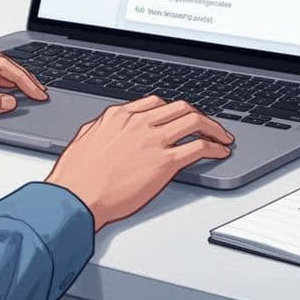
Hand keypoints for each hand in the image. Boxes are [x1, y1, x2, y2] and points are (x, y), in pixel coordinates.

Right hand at [45, 95, 233, 230]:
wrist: (76, 196)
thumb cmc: (76, 176)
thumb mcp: (86, 139)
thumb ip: (103, 129)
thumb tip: (110, 127)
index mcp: (119, 116)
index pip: (156, 103)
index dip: (175, 110)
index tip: (182, 117)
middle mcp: (139, 123)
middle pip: (180, 107)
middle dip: (199, 115)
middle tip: (208, 125)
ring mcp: (153, 141)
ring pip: (194, 121)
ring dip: (214, 128)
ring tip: (222, 137)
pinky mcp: (165, 163)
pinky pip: (198, 148)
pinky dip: (214, 147)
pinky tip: (219, 152)